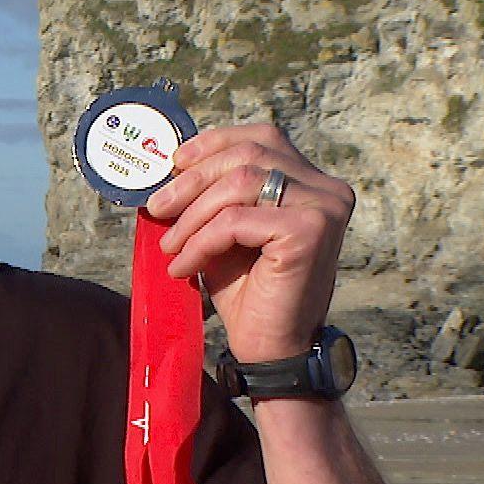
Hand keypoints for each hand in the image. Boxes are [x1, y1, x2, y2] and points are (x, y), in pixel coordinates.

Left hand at [144, 123, 354, 362]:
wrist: (271, 345)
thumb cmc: (247, 288)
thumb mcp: (224, 230)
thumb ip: (212, 195)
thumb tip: (168, 168)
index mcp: (312, 180)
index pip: (261, 138)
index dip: (214, 143)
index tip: (174, 163)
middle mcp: (327, 187)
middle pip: (247, 156)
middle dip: (192, 180)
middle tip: (156, 208)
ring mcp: (324, 206)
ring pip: (239, 183)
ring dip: (192, 215)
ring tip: (171, 245)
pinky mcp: (310, 230)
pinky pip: (236, 221)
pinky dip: (201, 241)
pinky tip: (184, 265)